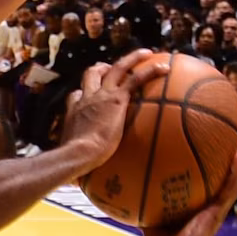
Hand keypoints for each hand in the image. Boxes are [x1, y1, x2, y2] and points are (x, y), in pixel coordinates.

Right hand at [55, 54, 160, 168]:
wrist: (77, 154)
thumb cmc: (73, 163)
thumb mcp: (71, 159)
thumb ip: (75, 165)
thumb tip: (74, 182)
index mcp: (73, 113)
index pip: (76, 96)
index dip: (82, 94)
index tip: (88, 96)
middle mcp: (85, 99)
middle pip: (91, 74)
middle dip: (102, 68)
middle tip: (112, 67)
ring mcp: (100, 96)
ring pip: (116, 68)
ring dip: (132, 59)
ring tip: (147, 53)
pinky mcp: (115, 99)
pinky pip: (135, 78)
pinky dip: (150, 70)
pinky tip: (165, 67)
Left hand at [148, 137, 236, 235]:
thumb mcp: (151, 217)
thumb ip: (146, 200)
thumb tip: (129, 185)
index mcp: (203, 205)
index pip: (216, 181)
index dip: (222, 165)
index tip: (222, 143)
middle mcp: (214, 205)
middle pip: (233, 176)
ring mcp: (218, 208)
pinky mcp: (218, 212)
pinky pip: (230, 189)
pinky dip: (235, 172)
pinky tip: (236, 156)